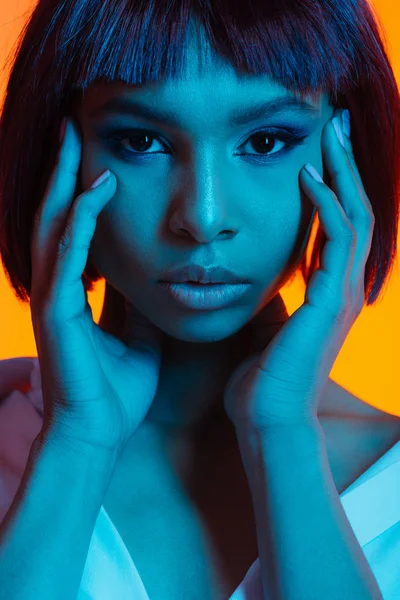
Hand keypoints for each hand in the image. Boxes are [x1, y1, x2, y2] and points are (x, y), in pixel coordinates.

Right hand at [30, 118, 163, 456]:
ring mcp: (53, 297)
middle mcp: (58, 286)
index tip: (95, 155)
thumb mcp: (138, 336)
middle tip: (71, 125)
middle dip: (63, 170)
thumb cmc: (116, 390)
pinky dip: (81, 220)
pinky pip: (68, 254)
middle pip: (56, 215)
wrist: (99, 431)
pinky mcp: (58, 310)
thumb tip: (160, 280)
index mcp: (76, 291)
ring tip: (73, 138)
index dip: (80, 191)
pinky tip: (96, 189)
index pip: (74, 229)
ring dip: (65, 181)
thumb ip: (139, 305)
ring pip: (54, 225)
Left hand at [223, 109, 374, 431]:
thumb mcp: (269, 325)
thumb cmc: (263, 378)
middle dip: (347, 167)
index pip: (340, 227)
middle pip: (357, 212)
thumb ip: (273, 296)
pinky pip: (335, 240)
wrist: (268, 418)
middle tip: (337, 126)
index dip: (334, 188)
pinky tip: (308, 177)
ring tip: (329, 134)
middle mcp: (344, 288)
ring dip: (342, 173)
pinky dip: (325, 205)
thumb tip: (259, 273)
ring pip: (354, 217)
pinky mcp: (331, 301)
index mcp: (329, 293)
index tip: (319, 155)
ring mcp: (342, 294)